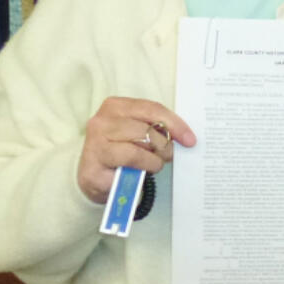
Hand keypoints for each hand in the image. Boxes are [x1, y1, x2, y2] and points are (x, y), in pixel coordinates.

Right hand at [77, 97, 196, 204]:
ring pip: (139, 149)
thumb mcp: (137, 132)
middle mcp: (102, 121)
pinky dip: (142, 170)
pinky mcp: (93, 168)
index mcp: (115, 106)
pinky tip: (142, 173)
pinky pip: (129, 168)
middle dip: (164, 146)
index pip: (152, 109)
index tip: (190, 139)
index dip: (175, 124)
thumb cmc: (120, 150)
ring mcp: (95, 144)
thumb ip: (155, 128)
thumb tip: (183, 135)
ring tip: (153, 164)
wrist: (93, 176)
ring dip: (154, 160)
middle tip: (167, 156)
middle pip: (147, 130)